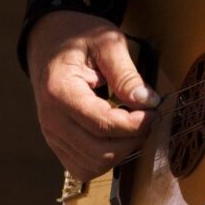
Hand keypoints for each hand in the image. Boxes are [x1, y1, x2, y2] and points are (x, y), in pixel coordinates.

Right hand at [27, 11, 158, 179]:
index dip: (135, 124)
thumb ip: (127, 73)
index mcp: (59, 91)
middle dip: (132, 139)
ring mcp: (51, 135)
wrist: (50, 41)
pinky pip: (84, 167)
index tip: (154, 111)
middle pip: (99, 152)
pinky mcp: (57, 143)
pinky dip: (106, 159)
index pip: (102, 125)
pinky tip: (118, 137)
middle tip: (148, 118)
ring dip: (121, 151)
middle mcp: (50, 119)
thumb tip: (148, 102)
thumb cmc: (79, 37)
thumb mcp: (107, 42)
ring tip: (133, 126)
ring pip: (93, 165)